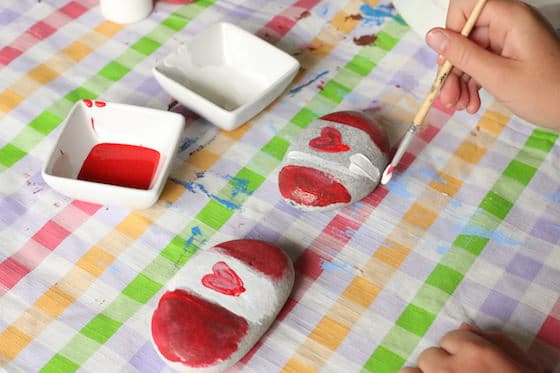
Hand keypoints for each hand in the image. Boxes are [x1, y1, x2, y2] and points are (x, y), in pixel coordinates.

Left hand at [399, 323, 540, 372]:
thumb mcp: (521, 363)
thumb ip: (493, 341)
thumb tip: (464, 328)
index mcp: (476, 353)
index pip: (450, 338)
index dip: (461, 351)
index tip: (473, 364)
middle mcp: (450, 368)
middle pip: (430, 355)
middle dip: (442, 365)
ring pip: (411, 372)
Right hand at [425, 0, 559, 129]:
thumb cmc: (547, 94)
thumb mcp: (498, 77)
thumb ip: (463, 55)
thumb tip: (433, 36)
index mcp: (510, 18)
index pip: (465, 7)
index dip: (451, 31)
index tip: (447, 61)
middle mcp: (509, 24)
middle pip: (464, 36)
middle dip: (453, 67)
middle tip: (448, 97)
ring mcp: (510, 41)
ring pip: (470, 54)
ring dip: (460, 81)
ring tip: (460, 106)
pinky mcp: (510, 57)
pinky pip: (482, 64)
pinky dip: (473, 84)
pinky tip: (471, 103)